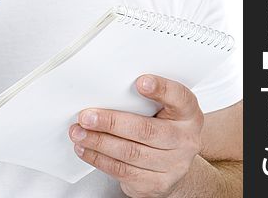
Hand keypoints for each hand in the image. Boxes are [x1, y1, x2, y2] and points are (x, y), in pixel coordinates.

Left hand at [69, 74, 203, 197]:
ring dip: (98, 142)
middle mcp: (186, 140)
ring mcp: (173, 166)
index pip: (179, 97)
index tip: (140, 82)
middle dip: (111, 122)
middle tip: (86, 116)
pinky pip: (123, 171)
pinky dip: (99, 159)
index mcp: (188, 113)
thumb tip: (109, 87)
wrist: (174, 163)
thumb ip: (146, 98)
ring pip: (130, 153)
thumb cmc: (163, 126)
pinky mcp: (156, 185)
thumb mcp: (164, 108)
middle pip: (146, 130)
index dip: (161, 88)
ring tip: (78, 132)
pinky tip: (86, 149)